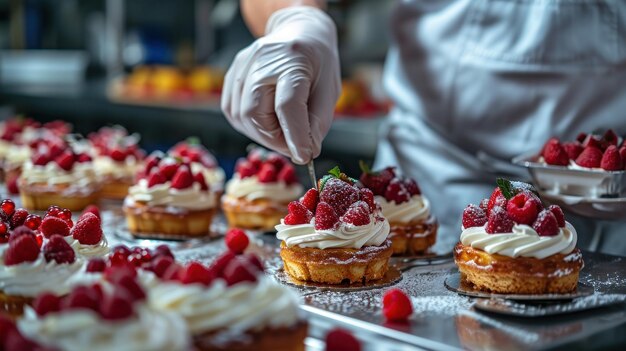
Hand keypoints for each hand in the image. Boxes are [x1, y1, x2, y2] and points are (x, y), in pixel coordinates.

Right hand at [221, 6, 340, 163]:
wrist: (299, 33)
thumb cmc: (318, 64)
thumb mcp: (329, 91)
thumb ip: (317, 123)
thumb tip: (305, 152)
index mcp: (293, 59)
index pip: (288, 105)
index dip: (294, 135)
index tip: (304, 156)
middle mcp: (262, 60)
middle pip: (255, 113)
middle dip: (275, 139)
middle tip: (293, 146)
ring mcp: (242, 65)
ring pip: (241, 116)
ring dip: (263, 134)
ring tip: (283, 133)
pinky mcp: (232, 74)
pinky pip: (233, 111)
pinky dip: (250, 125)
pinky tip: (267, 122)